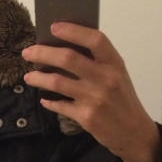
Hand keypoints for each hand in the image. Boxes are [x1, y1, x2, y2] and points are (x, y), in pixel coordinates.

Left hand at [22, 23, 161, 161]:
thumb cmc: (123, 101)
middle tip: (27, 53)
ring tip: (29, 77)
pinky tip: (44, 99)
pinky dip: (49, 102)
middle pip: (68, 59)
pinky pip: (60, 106)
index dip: (73, 31)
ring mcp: (94, 99)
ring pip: (58, 82)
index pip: (94, 40)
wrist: (133, 132)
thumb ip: (98, 63)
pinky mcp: (86, 117)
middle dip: (43, 53)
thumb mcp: (117, 76)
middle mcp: (105, 79)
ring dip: (39, 78)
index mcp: (114, 64)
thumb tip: (66, 51)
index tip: (53, 28)